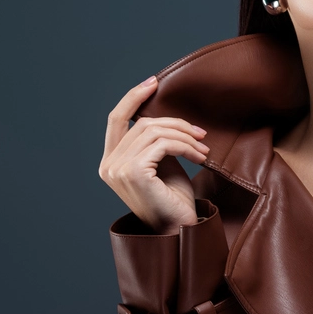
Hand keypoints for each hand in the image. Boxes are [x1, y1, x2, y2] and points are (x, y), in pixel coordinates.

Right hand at [98, 77, 210, 233]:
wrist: (180, 231)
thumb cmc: (174, 201)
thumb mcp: (163, 164)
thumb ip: (156, 142)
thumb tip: (166, 116)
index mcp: (110, 162)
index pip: (116, 119)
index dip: (134, 97)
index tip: (155, 82)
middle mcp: (108, 165)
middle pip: (142, 124)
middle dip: (176, 123)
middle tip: (201, 133)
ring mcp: (117, 169)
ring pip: (154, 131)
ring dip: (185, 136)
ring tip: (204, 148)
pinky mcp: (133, 172)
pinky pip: (163, 144)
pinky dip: (186, 146)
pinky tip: (201, 157)